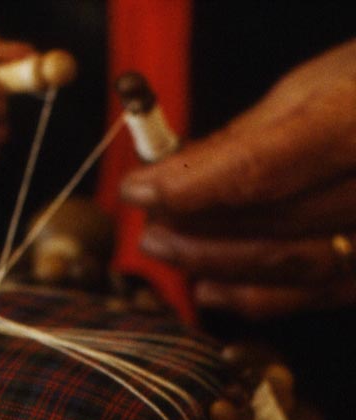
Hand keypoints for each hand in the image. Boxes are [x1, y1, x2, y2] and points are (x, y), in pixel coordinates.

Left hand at [120, 40, 355, 319]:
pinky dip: (258, 295)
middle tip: (147, 219)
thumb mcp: (318, 86)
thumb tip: (170, 176)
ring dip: (215, 263)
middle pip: (273, 221)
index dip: (189, 186)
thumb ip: (245, 139)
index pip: (263, 168)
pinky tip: (211, 286)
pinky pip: (320, 292)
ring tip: (164, 247)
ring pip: (292, 265)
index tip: (138, 188)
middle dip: (195, 224)